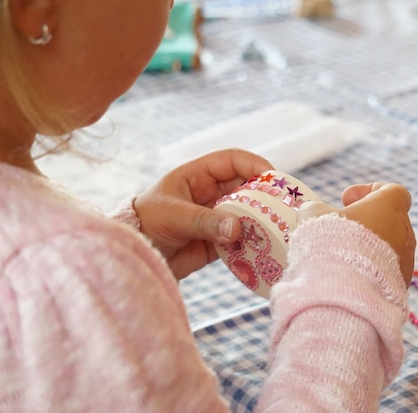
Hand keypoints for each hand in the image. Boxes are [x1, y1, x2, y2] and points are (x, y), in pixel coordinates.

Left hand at [134, 148, 272, 279]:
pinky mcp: (218, 242)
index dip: (254, 165)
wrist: (134, 255)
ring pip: (248, 214)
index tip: (273, 177)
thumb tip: (237, 228)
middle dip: (265, 196)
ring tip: (279, 230)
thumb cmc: (145, 223)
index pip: (233, 161)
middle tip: (283, 208)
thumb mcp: (173, 216)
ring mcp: (216, 218)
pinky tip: (264, 248)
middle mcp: (211, 194)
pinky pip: (242, 239)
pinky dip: (253, 243)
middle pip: (246, 188)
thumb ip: (204, 221)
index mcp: (198, 176)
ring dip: (262, 221)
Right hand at [298, 182, 414, 286]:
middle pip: (390, 219)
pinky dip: (372, 269)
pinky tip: (350, 276)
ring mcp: (406, 260)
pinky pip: (388, 271)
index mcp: (390, 207)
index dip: (368, 191)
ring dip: (370, 247)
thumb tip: (316, 212)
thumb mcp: (313, 215)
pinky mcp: (402, 285)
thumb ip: (318, 208)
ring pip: (390, 247)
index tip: (345, 200)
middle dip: (367, 221)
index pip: (392, 190)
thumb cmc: (330, 245)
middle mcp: (405, 231)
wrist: (343, 292)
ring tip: (342, 256)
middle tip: (341, 228)